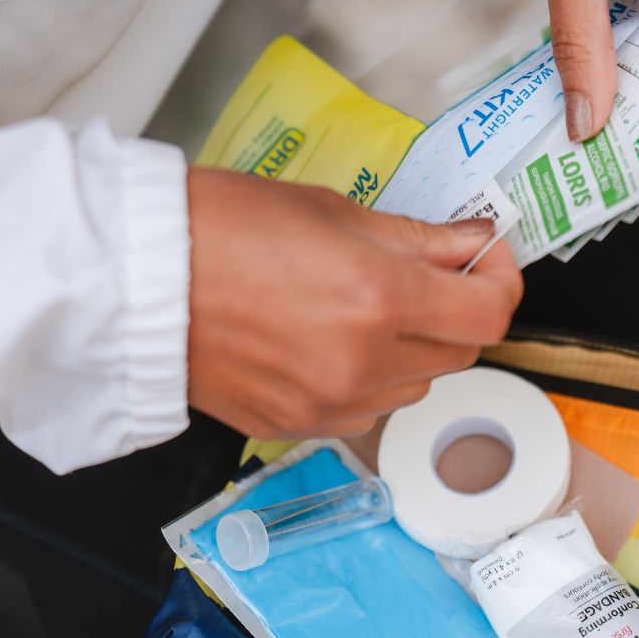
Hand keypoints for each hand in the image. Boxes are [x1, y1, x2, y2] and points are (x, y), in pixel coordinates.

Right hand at [187, 168, 522, 437]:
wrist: (136, 281)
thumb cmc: (219, 228)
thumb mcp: (332, 211)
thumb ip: (418, 239)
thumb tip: (474, 243)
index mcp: (377, 299)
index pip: (489, 314)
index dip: (502, 283)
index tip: (488, 262)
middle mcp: (363, 363)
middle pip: (462, 353)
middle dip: (459, 313)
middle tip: (432, 278)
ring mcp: (332, 403)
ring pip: (419, 386)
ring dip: (417, 350)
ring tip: (370, 310)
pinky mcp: (302, 426)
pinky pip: (371, 409)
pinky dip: (374, 379)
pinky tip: (336, 345)